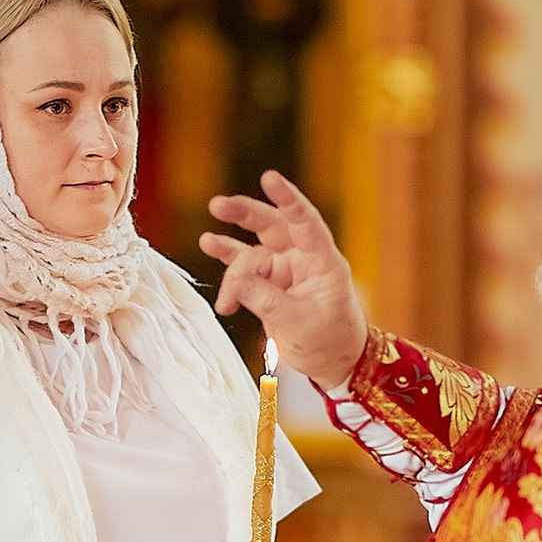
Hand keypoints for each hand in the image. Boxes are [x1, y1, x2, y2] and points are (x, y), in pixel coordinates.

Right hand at [200, 170, 367, 387]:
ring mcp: (283, 270)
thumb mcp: (301, 324)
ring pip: (251, 251)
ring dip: (229, 249)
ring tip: (207, 242)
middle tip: (218, 205)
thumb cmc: (331, 341)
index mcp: (322, 261)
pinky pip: (244, 272)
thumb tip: (238, 282)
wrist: (334, 362)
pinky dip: (229, 274)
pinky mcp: (268, 285)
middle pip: (272, 226)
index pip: (306, 222)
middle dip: (245, 214)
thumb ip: (267, 302)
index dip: (288, 199)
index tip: (269, 178)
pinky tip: (211, 257)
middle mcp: (302, 259)